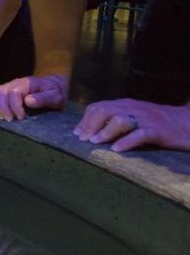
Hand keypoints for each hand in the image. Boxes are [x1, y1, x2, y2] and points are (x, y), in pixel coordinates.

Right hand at [0, 74, 68, 121]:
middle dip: (3, 108)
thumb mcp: (56, 96)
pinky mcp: (3, 90)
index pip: (14, 92)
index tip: (21, 117)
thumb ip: (44, 98)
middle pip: (1, 93)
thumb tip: (28, 101)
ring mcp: (7, 86)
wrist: (52, 84)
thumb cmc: (54, 92)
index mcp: (27, 83)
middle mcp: (14, 83)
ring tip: (1, 118)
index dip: (15, 106)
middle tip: (10, 120)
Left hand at [74, 99, 189, 151]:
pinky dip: (126, 142)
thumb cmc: (159, 122)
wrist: (189, 122)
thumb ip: (117, 120)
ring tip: (95, 143)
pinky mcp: (158, 131)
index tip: (76, 134)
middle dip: (89, 125)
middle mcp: (134, 108)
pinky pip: (140, 134)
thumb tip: (92, 130)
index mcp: (126, 104)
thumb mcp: (136, 116)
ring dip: (105, 131)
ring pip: (120, 120)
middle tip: (82, 140)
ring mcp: (146, 119)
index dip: (85, 120)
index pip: (98, 107)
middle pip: (104, 111)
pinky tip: (116, 149)